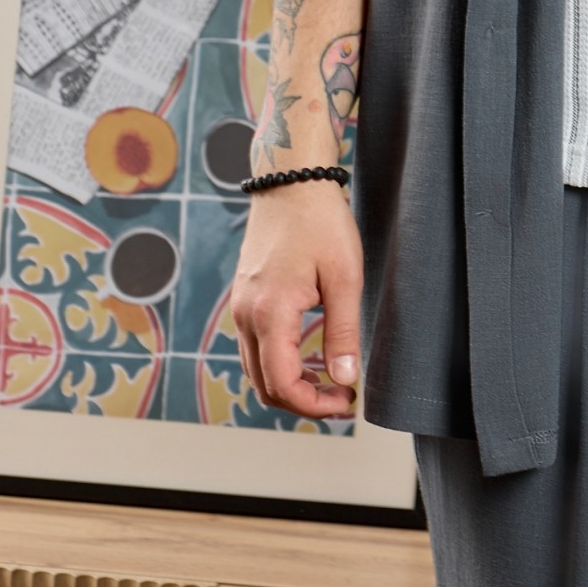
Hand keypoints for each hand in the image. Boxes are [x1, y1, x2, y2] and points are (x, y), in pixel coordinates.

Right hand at [230, 180, 363, 417]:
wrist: (290, 181)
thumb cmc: (320, 221)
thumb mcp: (344, 276)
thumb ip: (343, 331)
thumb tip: (346, 378)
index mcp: (269, 313)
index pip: (282, 384)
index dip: (314, 405)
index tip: (347, 403)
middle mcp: (246, 316)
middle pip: (264, 385)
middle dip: (303, 401)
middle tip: (342, 398)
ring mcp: (240, 308)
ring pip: (256, 369)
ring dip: (290, 384)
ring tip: (330, 381)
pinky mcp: (245, 299)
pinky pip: (254, 347)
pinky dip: (278, 363)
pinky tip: (308, 358)